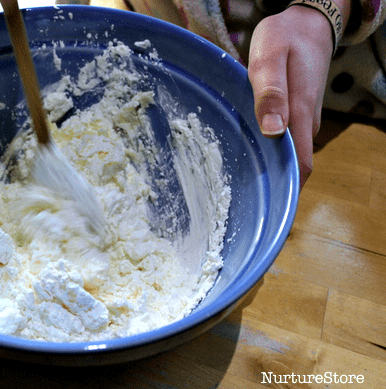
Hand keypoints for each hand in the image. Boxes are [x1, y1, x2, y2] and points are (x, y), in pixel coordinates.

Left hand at [248, 3, 348, 188]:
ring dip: (266, 168)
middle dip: (270, 186)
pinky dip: (267, 151)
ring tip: (235, 182)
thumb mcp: (270, 59)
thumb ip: (271, 95)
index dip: (287, 194)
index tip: (264, 211)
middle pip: (291, 167)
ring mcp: (301, 119)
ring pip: (286, 154)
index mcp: (299, 115)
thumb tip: (273, 133)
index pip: (299, 167)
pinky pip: (282, 141)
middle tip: (236, 202)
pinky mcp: (295, 114)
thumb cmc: (285, 38)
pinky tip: (245, 152)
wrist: (307, 22)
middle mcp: (304, 123)